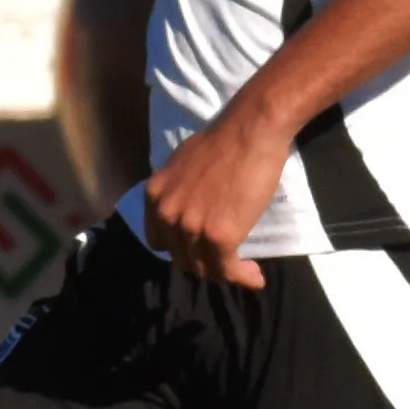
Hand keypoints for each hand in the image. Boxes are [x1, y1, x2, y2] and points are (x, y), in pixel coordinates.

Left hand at [141, 102, 290, 289]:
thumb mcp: (183, 166)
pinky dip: (241, 277)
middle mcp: (166, 214)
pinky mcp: (219, 236)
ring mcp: (190, 227)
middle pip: (180, 257)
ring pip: (203, 267)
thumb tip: (189, 207)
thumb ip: (179, 191)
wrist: (250, 131)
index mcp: (155, 196)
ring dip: (224, 272)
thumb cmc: (224, 142)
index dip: (180, 248)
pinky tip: (254, 277)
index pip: (159, 241)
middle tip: (225, 259)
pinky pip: (227, 268)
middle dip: (202, 262)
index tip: (200, 247)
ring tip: (242, 270)